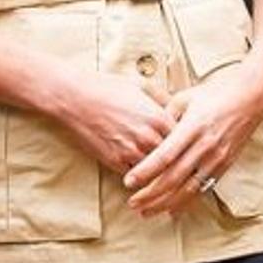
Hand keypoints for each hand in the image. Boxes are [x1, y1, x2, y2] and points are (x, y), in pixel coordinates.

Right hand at [58, 71, 177, 174]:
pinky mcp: (115, 162)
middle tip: (181, 166)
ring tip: (164, 174)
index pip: (186, 140)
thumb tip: (176, 108)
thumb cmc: (106, 88)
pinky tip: (143, 174)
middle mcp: (148, 137)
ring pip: (156, 172)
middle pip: (174, 159)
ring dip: (159, 173)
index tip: (188, 146)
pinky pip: (136, 177)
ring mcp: (132, 152)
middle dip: (177, 162)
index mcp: (158, 117)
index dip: (187, 143)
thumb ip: (162, 98)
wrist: (74, 99)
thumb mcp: (140, 86)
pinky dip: (141, 176)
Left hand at [123, 61, 262, 215]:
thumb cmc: (216, 93)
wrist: (251, 97)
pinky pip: (202, 189)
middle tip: (132, 203)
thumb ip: (165, 116)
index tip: (128, 182)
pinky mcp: (224, 165)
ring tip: (146, 212)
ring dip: (165, 204)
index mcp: (192, 127)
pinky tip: (172, 210)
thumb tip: (148, 132)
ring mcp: (216, 158)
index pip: (164, 155)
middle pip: (173, 178)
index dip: (145, 171)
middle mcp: (204, 146)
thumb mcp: (186, 98)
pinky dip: (186, 202)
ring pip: (187, 189)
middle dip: (150, 194)